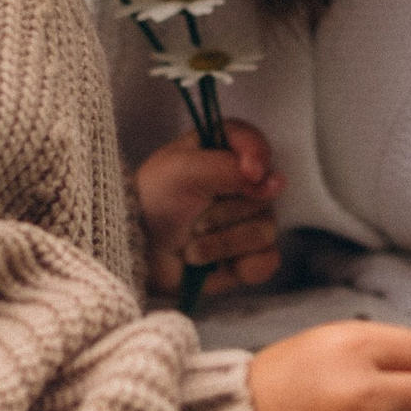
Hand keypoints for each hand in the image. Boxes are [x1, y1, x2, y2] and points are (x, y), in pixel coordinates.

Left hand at [133, 120, 283, 300]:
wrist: (137, 255)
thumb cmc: (152, 204)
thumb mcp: (181, 171)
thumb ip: (227, 167)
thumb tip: (273, 181)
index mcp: (221, 152)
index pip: (254, 142)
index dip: (257, 156)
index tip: (250, 173)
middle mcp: (241, 185)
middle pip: (264, 195)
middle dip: (225, 213)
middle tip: (194, 219)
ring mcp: (248, 222)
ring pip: (264, 231)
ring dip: (223, 243)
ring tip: (192, 248)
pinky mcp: (249, 256)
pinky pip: (267, 261)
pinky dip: (243, 266)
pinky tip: (218, 267)